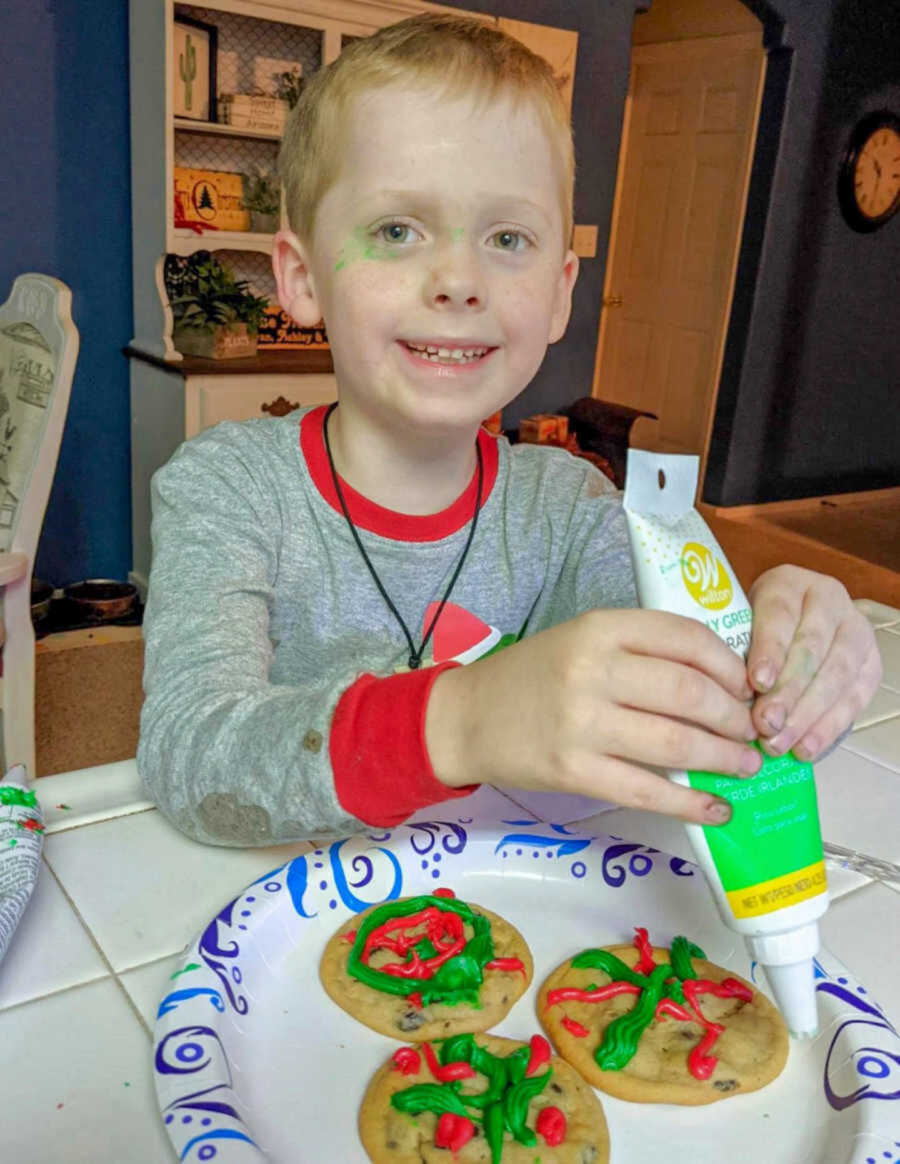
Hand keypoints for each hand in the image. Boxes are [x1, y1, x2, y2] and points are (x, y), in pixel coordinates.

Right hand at [425, 609, 763, 824]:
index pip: (686, 638)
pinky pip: (647, 790)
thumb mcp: (582, 641)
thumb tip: (720, 685)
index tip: (748, 686)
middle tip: (752, 731)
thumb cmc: (532, 677)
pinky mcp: (574, 771)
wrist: (467, 718)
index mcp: (600, 628)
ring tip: (745, 765)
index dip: (730, 666)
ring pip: (676, 742)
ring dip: (724, 757)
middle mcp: (593, 670)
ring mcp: (582, 722)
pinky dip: (691, 802)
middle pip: (690, 691)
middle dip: (735, 716)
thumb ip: (641, 652)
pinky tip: (717, 807)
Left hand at [746, 565, 881, 760]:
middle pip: (811, 647)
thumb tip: (720, 698)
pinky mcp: (871, 660)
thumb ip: (733, 650)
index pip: (780, 615)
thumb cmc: (753, 628)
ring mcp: (855, 629)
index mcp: (787, 583)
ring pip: (837, 673)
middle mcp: (828, 598)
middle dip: (788, 691)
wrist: (795, 620)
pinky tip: (808, 747)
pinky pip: (855, 696)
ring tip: (782, 743)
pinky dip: (830, 726)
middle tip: (766, 725)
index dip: (770, 650)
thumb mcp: (738, 624)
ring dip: (808, 714)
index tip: (757, 683)